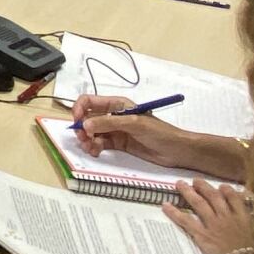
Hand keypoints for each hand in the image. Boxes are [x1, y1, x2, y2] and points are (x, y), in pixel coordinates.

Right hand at [71, 95, 200, 163]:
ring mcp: (115, 130)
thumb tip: (85, 124)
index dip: (79, 109)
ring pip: (92, 132)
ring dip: (87, 140)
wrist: (176, 150)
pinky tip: (96, 152)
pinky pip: (99, 144)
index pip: (90, 101)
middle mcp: (113, 115)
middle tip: (84, 139)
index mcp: (117, 104)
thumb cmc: (159, 132)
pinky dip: (94, 147)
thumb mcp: (134, 124)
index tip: (77, 122)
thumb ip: (109, 122)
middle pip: (88, 118)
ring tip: (91, 148)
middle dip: (82, 128)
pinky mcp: (118, 144)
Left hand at [166, 178, 253, 253]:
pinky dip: (175, 213)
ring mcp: (213, 224)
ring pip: (199, 204)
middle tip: (196, 180)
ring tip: (180, 184)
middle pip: (214, 197)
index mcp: (244, 217)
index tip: (223, 186)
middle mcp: (227, 216)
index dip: (228, 191)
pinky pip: (186, 221)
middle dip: (205, 187)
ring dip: (189, 192)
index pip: (236, 199)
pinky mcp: (202, 234)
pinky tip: (165, 205)